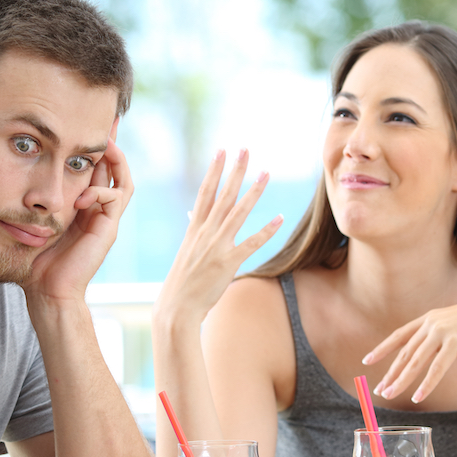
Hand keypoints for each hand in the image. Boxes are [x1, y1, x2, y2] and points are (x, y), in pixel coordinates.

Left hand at [24, 118, 131, 303]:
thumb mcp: (28, 218)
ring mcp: (105, 219)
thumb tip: (12, 166)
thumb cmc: (32, 259)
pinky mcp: (108, 229)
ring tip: (104, 143)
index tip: (80, 123)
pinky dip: (103, 190)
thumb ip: (29, 197)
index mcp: (80, 206)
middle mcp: (96, 210)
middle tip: (102, 121)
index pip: (93, 168)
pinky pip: (117, 197)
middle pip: (112, 168)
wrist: (46, 292)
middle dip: (108, 144)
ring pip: (122, 179)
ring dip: (115, 159)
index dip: (90, 147)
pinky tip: (84, 194)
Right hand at [154, 149, 282, 324]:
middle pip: (223, 195)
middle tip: (245, 149)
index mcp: (195, 229)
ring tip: (266, 172)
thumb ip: (194, 230)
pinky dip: (266, 230)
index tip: (222, 151)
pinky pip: (252, 243)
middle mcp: (206, 233)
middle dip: (235, 171)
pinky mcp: (229, 263)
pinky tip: (280, 218)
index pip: (206, 193)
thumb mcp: (186, 251)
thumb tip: (193, 214)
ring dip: (254, 192)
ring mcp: (217, 247)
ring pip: (238, 213)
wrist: (177, 307)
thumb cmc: (182, 281)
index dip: (214, 170)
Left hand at [362, 293, 456, 402]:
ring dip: (401, 381)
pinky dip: (426, 384)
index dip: (382, 349)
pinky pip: (437, 368)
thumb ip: (438, 334)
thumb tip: (425, 350)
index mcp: (429, 318)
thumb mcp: (454, 324)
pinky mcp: (456, 342)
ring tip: (390, 395)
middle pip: (405, 353)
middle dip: (390, 373)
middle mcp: (432, 324)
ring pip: (416, 362)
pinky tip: (418, 396)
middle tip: (379, 390)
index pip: (399, 335)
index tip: (367, 361)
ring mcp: (443, 332)